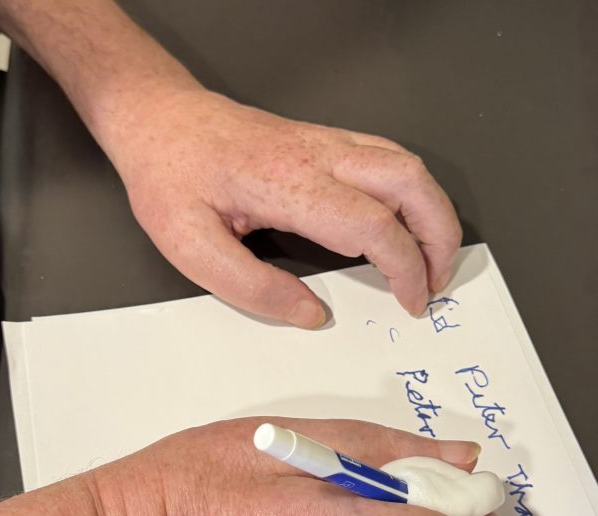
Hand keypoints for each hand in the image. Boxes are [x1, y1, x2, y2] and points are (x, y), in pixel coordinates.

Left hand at [101, 89, 462, 328]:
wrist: (157, 119)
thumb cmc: (169, 176)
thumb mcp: (192, 247)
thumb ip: (253, 288)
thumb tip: (311, 315)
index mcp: (292, 184)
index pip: (375, 226)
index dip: (406, 268)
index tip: (413, 301)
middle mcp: (318, 155)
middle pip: (410, 184)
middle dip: (440, 236)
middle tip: (438, 280)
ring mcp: (324, 141)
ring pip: (405, 164)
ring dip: (432, 210)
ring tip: (430, 255)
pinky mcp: (321, 139)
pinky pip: (386, 155)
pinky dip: (410, 190)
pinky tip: (403, 218)